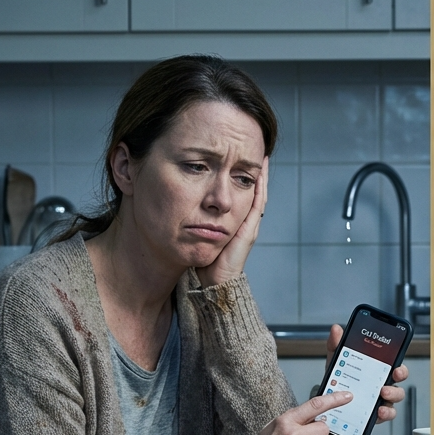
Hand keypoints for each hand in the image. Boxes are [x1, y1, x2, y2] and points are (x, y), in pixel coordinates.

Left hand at [197, 160, 268, 287]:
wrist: (210, 284)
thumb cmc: (200, 264)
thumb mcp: (195, 235)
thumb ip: (193, 221)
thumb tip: (173, 203)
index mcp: (231, 223)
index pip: (239, 194)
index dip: (239, 176)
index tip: (236, 157)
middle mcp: (243, 223)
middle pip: (251, 191)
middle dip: (251, 171)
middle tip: (254, 150)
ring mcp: (248, 226)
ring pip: (257, 194)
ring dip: (259, 175)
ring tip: (260, 155)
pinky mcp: (247, 230)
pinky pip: (257, 203)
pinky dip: (259, 187)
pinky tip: (258, 172)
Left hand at [326, 325, 407, 424]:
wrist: (329, 399)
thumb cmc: (340, 377)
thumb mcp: (337, 360)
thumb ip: (337, 344)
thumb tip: (336, 329)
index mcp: (378, 370)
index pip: (395, 366)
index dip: (400, 368)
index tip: (396, 367)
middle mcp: (383, 384)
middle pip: (399, 382)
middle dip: (399, 380)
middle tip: (390, 379)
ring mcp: (381, 400)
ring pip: (395, 398)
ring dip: (392, 396)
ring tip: (382, 396)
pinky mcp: (375, 414)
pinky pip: (386, 414)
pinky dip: (384, 414)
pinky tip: (378, 412)